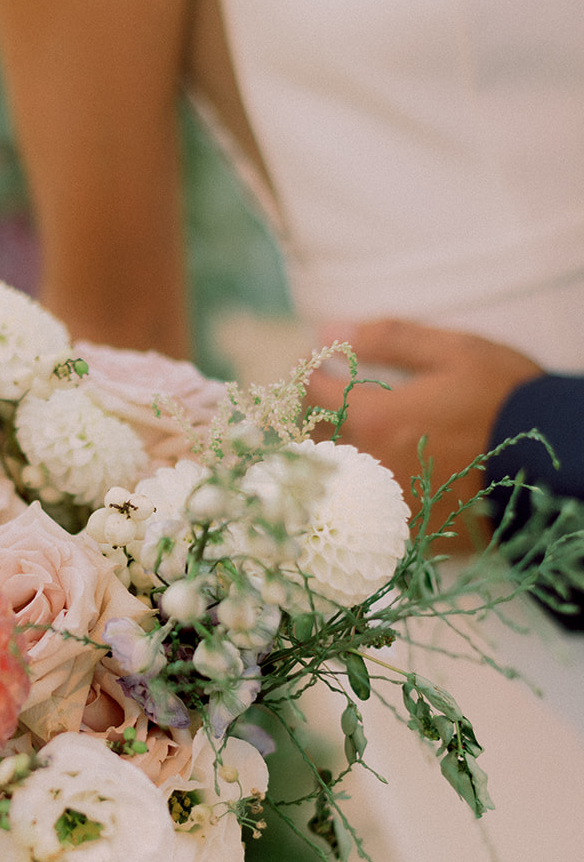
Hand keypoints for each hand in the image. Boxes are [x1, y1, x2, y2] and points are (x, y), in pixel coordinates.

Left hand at [306, 319, 544, 545]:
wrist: (553, 460)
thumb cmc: (506, 399)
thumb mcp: (454, 352)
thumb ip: (387, 339)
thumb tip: (329, 332)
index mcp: (375, 419)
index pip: (313, 394)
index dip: (308, 372)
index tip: (316, 363)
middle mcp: (372, 466)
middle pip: (316, 439)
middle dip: (315, 413)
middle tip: (331, 397)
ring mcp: (387, 503)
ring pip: (338, 475)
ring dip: (337, 450)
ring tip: (357, 432)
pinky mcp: (408, 530)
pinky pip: (367, 508)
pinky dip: (365, 486)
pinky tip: (385, 469)